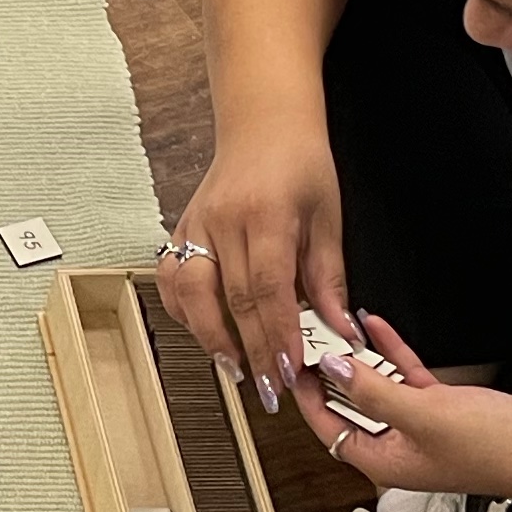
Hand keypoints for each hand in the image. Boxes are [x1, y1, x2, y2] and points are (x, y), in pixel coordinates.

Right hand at [158, 130, 351, 405]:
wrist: (263, 122)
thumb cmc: (300, 163)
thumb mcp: (328, 217)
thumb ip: (329, 277)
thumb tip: (339, 331)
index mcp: (266, 215)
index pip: (268, 289)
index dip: (278, 335)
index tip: (290, 372)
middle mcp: (223, 221)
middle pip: (231, 299)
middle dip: (252, 350)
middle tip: (269, 389)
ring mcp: (196, 224)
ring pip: (190, 292)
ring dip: (210, 336)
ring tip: (234, 368)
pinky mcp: (182, 228)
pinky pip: (172, 277)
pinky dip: (183, 310)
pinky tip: (204, 331)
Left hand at [292, 316, 511, 502]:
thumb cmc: (492, 448)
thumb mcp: (421, 414)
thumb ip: (373, 391)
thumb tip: (333, 369)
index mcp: (384, 462)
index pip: (329, 429)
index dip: (309, 398)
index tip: (296, 365)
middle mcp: (397, 447)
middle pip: (350, 407)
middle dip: (332, 374)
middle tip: (312, 338)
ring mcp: (419, 427)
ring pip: (377, 388)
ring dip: (361, 359)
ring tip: (338, 327)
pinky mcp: (442, 408)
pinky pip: (405, 377)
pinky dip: (391, 353)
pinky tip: (376, 327)